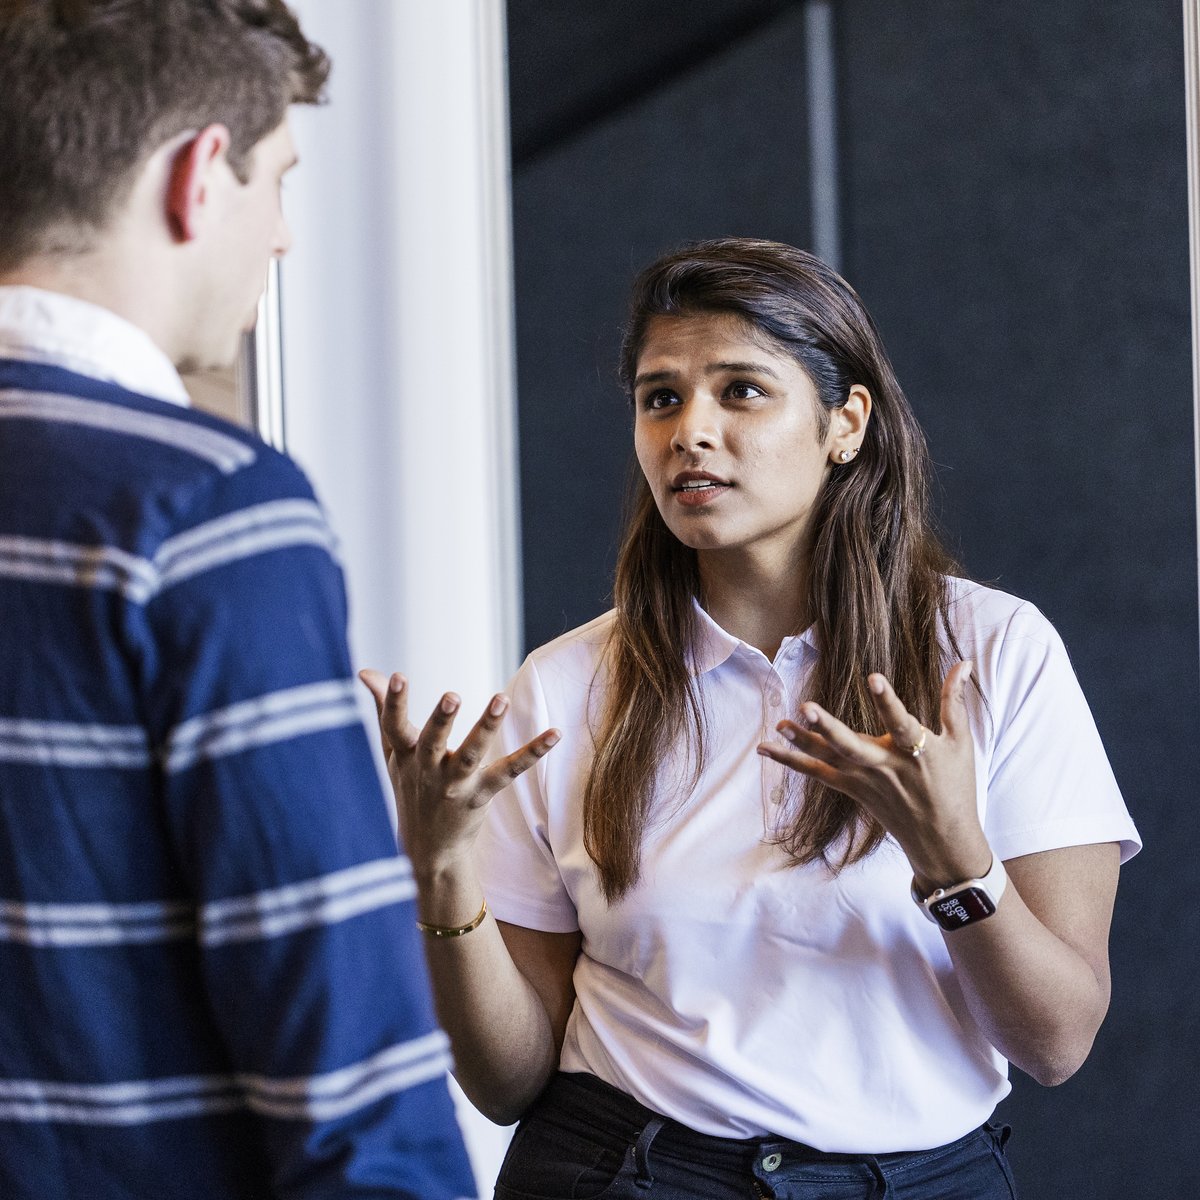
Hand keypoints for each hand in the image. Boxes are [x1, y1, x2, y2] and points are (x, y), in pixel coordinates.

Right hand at [359, 671, 559, 877]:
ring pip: (471, 754)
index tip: (397, 676)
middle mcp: (427, 770)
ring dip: (486, 726)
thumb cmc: (410, 788)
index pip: (393, 727)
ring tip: (501, 698)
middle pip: (432, 742)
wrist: (427, 850)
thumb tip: (365, 671)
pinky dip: (533, 753)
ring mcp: (454, 785)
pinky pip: (509, 772)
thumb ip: (383, 709)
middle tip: (452, 696)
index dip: (393, 703)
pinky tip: (554, 734)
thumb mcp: (393, 752)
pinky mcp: (480, 795)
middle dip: (441, 720)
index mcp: (404, 755)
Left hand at [757, 660, 989, 888]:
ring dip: (802, 741)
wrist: (942, 839)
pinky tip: (766, 749)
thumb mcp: (961, 743)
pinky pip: (818, 774)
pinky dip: (791, 761)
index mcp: (917, 752)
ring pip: (830, 759)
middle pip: (853, 746)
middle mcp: (886, 766)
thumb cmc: (955, 786)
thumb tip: (963, 663)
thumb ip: (954, 701)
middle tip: (806, 708)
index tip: (873, 678)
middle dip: (829, 728)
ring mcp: (865, 780)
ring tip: (779, 724)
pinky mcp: (852, 789)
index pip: (901, 722)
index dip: (887, 701)